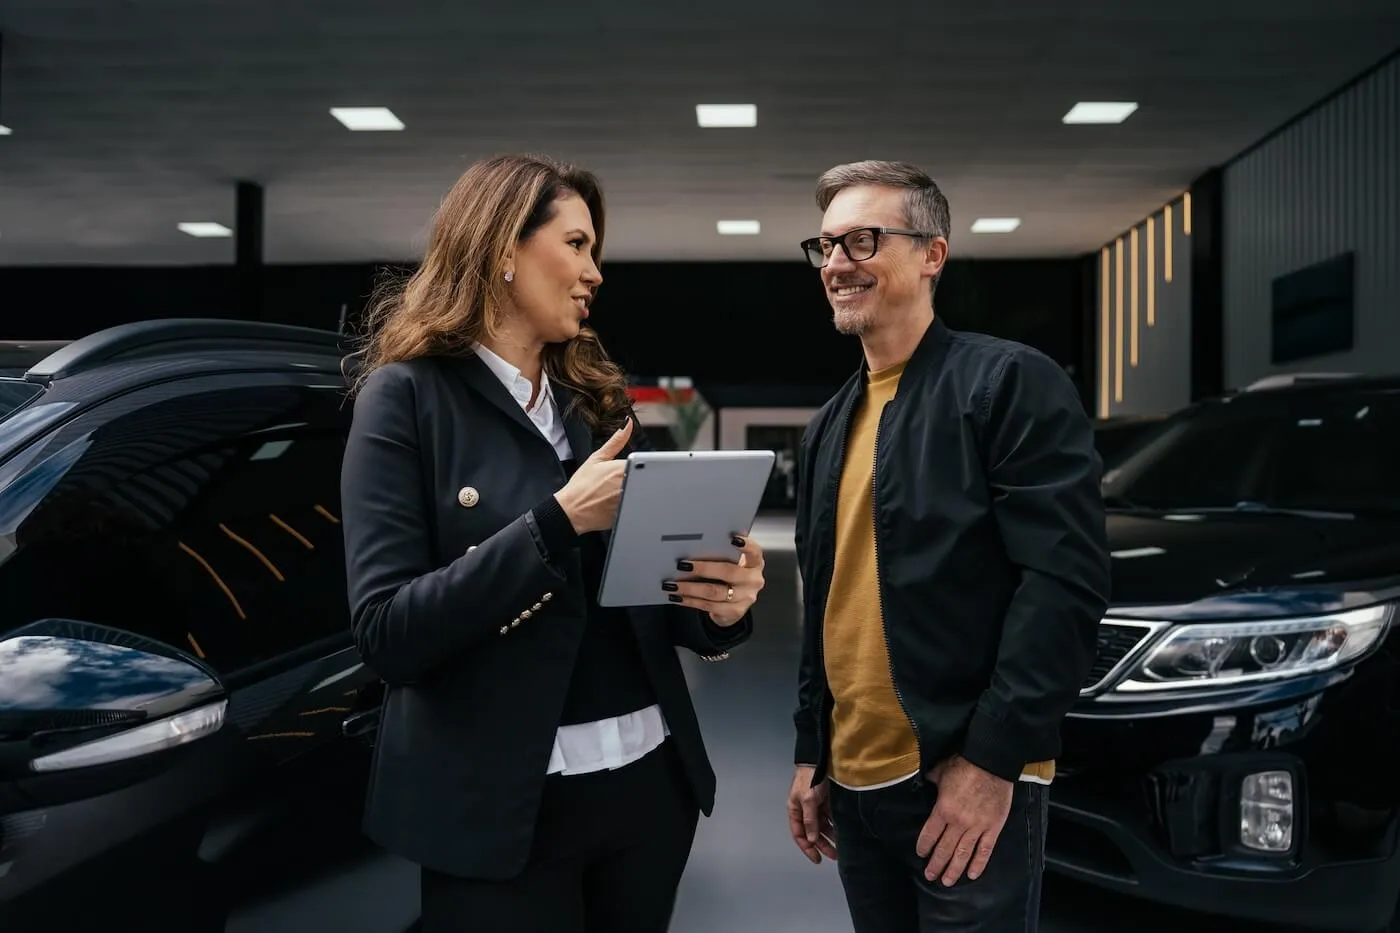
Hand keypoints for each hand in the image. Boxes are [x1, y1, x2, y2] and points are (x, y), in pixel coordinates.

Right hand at [554, 417, 632, 533]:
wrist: (571, 510)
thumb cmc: (581, 486)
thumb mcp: (597, 458)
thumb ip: (616, 441)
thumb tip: (627, 424)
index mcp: (624, 467)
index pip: (643, 462)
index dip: (637, 466)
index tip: (628, 471)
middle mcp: (630, 484)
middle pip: (645, 477)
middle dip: (637, 478)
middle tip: (615, 484)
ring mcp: (631, 500)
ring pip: (642, 492)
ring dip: (635, 491)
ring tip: (612, 494)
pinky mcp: (630, 513)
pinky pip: (637, 506)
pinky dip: (631, 504)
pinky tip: (614, 504)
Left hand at [665, 534, 765, 625]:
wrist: (734, 604)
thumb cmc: (729, 576)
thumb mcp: (732, 563)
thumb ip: (721, 554)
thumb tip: (693, 546)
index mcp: (754, 563)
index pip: (754, 551)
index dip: (746, 545)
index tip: (732, 538)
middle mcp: (753, 580)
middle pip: (728, 572)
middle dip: (703, 568)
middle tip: (682, 565)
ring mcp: (745, 597)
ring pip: (714, 591)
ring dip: (690, 587)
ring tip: (672, 584)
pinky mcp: (735, 612)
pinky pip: (709, 606)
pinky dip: (690, 601)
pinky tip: (678, 597)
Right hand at [787, 765, 836, 863]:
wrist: (819, 759)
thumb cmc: (810, 779)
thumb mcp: (808, 800)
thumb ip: (810, 820)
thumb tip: (812, 840)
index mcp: (795, 811)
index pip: (799, 834)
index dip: (807, 848)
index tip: (818, 859)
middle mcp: (804, 811)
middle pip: (812, 833)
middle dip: (822, 845)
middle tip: (834, 856)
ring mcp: (815, 807)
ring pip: (822, 827)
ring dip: (830, 837)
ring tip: (841, 847)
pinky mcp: (825, 802)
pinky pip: (830, 818)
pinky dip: (835, 826)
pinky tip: (842, 833)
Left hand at [915, 755, 1012, 885]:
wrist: (992, 763)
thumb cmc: (965, 765)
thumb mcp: (941, 771)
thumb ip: (931, 780)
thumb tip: (925, 781)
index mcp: (943, 810)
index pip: (930, 835)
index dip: (924, 846)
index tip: (921, 854)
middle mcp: (958, 823)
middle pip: (944, 849)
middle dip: (936, 864)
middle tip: (930, 876)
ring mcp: (977, 827)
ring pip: (963, 854)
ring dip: (954, 870)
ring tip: (947, 882)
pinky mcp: (993, 828)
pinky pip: (985, 850)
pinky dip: (978, 864)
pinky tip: (972, 875)